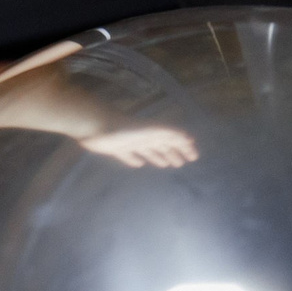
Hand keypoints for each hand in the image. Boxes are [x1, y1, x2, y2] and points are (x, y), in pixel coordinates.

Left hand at [80, 125, 199, 168]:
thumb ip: (169, 134)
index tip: (194, 156)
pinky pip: (129, 156)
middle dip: (174, 153)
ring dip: (158, 156)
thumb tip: (189, 138)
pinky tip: (138, 164)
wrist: (96, 126)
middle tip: (183, 163)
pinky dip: (135, 160)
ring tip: (166, 164)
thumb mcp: (151, 131)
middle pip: (162, 146)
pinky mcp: (116, 149)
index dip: (184, 147)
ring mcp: (130, 142)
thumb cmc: (124, 129)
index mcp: (154, 132)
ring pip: (148, 151)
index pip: (173, 140)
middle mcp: (144, 136)